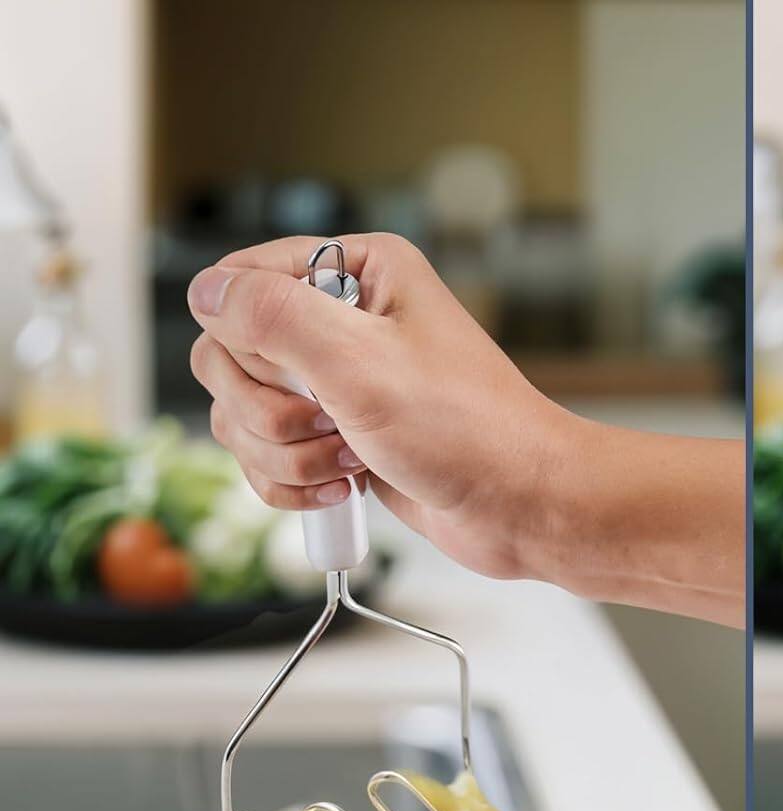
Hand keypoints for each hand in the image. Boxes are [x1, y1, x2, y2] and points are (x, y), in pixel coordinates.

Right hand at [187, 234, 744, 624]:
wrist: (522, 508)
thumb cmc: (469, 433)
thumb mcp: (361, 362)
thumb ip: (271, 317)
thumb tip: (204, 292)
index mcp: (357, 274)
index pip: (240, 284)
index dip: (251, 341)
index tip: (304, 376)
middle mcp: (343, 322)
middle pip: (229, 357)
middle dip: (268, 411)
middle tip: (331, 427)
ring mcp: (339, 386)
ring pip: (243, 416)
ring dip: (284, 456)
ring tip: (348, 463)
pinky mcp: (338, 441)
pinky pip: (269, 460)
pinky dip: (293, 485)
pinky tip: (344, 490)